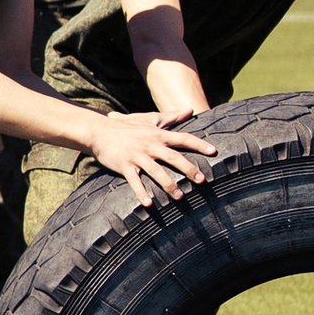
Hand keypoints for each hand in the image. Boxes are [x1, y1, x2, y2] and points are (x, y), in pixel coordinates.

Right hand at [92, 112, 214, 205]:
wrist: (100, 131)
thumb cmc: (126, 126)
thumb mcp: (149, 119)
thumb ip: (171, 116)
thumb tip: (190, 110)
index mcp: (158, 134)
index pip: (183, 138)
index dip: (199, 144)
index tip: (214, 152)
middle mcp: (150, 145)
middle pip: (173, 157)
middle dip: (188, 169)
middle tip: (202, 180)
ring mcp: (137, 156)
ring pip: (156, 172)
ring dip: (169, 184)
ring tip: (180, 197)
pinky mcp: (124, 166)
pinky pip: (135, 181)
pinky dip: (141, 193)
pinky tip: (149, 204)